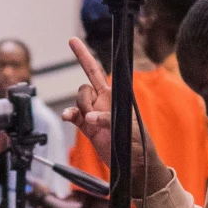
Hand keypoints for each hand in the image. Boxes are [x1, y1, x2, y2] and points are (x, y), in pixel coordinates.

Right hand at [62, 40, 170, 198]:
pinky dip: (70, 116)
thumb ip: (108, 120)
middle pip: (84, 87)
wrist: (134, 167)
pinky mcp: (87, 128)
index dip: (84, 55)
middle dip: (84, 98)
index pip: (98, 71)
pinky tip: (69, 118)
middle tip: (93, 117)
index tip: (72, 41)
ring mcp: (94, 114)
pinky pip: (74, 116)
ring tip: (92, 125)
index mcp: (116, 96)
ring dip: (80, 110)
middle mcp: (104, 101)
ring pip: (78, 102)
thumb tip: (89, 119)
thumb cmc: (138, 145)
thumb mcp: (127, 129)